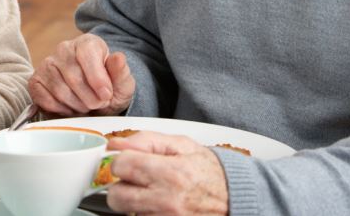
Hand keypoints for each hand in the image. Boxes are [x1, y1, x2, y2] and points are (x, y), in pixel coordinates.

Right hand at [28, 34, 134, 114]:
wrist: (94, 98)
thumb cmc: (108, 88)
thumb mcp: (122, 82)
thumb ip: (121, 71)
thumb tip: (118, 58)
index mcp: (87, 43)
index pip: (87, 55)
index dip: (97, 79)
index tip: (106, 95)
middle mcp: (64, 49)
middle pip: (73, 77)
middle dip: (90, 98)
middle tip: (98, 104)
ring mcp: (47, 64)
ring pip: (60, 91)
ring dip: (77, 106)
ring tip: (86, 105)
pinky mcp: (36, 81)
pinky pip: (46, 100)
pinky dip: (61, 110)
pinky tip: (71, 107)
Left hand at [107, 131, 228, 215]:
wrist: (234, 199)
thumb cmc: (209, 171)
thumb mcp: (181, 144)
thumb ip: (145, 141)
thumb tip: (115, 144)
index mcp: (170, 173)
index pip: (121, 166)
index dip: (120, 160)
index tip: (127, 161)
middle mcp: (168, 201)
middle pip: (117, 196)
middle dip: (120, 185)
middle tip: (133, 179)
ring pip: (128, 212)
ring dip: (132, 201)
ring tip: (150, 192)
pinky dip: (144, 212)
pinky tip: (156, 204)